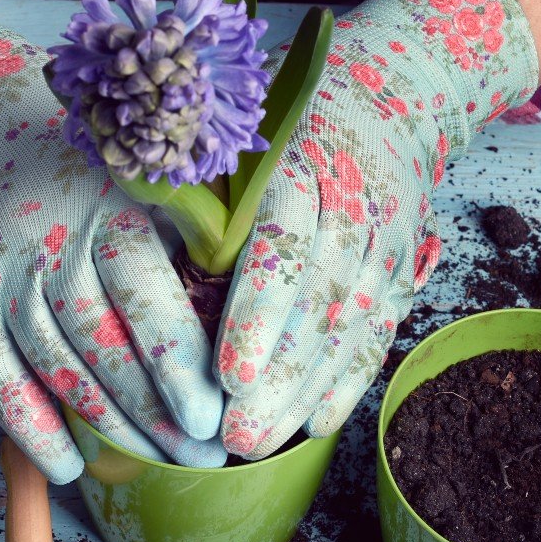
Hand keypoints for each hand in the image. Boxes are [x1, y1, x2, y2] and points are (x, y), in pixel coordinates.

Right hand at [0, 0, 224, 481]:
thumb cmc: (72, 151)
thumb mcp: (136, 167)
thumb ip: (188, 227)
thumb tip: (252, 301)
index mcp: (100, 208)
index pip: (142, 298)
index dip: (179, 364)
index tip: (216, 414)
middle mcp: (44, 247)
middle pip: (103, 348)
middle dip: (157, 413)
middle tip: (207, 458)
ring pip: (57, 373)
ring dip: (111, 429)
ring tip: (162, 464)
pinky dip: (31, 431)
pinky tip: (71, 468)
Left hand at [217, 0, 539, 457]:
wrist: (390, 99)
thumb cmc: (283, 123)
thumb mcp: (240, 135)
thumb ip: (200, 190)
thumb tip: (138, 253)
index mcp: (301, 161)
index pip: (284, 243)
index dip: (260, 313)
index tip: (229, 372)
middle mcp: (353, 202)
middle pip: (320, 300)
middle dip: (279, 376)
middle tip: (234, 434)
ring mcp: (385, 241)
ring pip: (350, 325)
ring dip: (306, 392)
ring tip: (259, 443)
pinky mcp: (401, 271)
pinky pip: (377, 333)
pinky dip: (349, 382)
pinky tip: (315, 425)